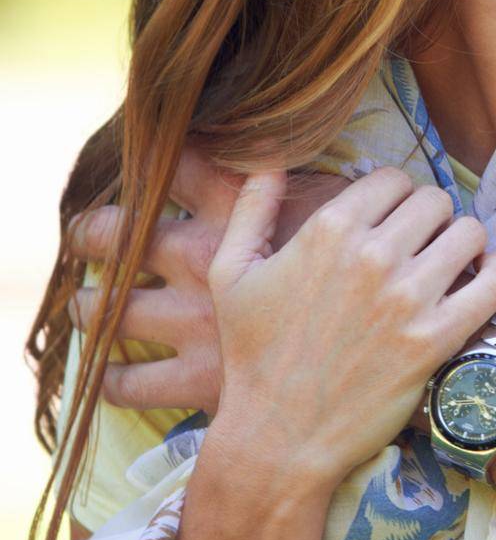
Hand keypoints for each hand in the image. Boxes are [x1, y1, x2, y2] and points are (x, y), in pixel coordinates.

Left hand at [67, 148, 354, 415]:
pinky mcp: (191, 382)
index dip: (157, 158)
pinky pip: (129, 384)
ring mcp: (190, 323)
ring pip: (109, 310)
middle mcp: (199, 261)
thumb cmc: (364, 282)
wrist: (367, 368)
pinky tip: (109, 373)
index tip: (147, 155)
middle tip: (84, 232)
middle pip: (115, 234)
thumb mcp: (343, 214)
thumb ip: (309, 186)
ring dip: (88, 305)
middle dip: (93, 232)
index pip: (180, 164)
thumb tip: (284, 157)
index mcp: (237, 213)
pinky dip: (113, 379)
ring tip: (84, 301)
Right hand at [204, 167, 495, 491]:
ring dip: (463, 242)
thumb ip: (251, 207)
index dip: (395, 196)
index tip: (392, 219)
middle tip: (422, 243)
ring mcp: (407, 299)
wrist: (278, 440)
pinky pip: (493, 283)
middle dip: (430, 217)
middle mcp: (372, 257)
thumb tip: (268, 158)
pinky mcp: (436, 339)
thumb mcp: (230, 274)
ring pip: (469, 232)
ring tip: (450, 261)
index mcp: (327, 231)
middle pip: (434, 200)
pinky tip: (480, 280)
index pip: (392, 178)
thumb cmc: (252, 356)